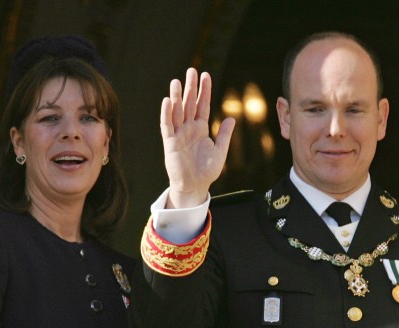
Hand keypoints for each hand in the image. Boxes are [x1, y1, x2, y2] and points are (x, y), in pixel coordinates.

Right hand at [160, 68, 235, 207]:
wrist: (195, 186)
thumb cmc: (207, 171)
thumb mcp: (220, 151)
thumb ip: (225, 135)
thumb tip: (231, 118)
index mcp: (201, 129)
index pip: (203, 105)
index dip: (204, 91)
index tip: (206, 75)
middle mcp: (189, 128)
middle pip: (189, 104)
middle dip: (191, 88)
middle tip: (191, 70)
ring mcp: (179, 134)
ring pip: (177, 111)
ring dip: (177, 96)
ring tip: (177, 81)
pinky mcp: (170, 142)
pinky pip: (167, 125)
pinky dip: (167, 113)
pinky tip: (167, 101)